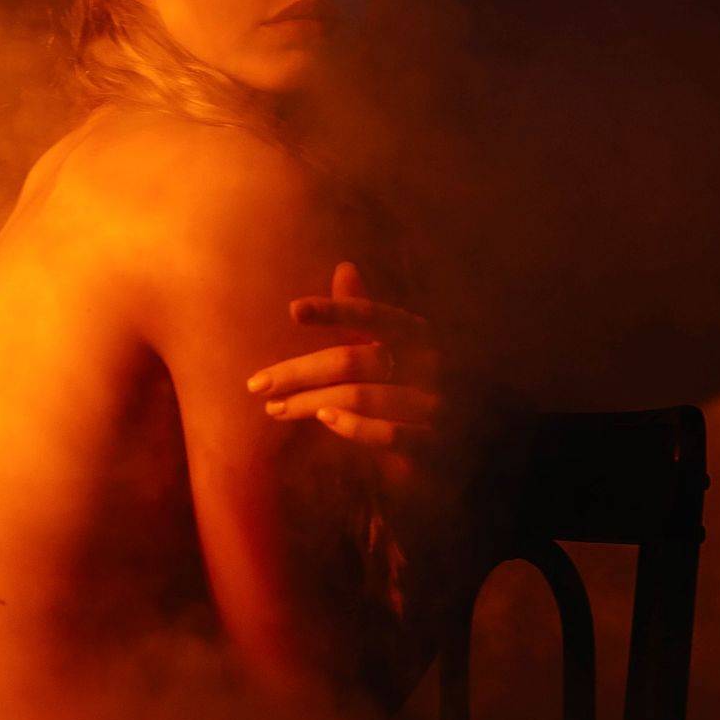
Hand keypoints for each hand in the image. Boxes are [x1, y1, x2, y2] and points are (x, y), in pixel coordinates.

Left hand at [246, 261, 441, 481]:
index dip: (335, 310)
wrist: (461, 451)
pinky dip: (353, 427)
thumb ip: (366, 314)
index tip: (293, 310)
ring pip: (359, 396)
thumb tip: (345, 267)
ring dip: (309, 402)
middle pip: (351, 359)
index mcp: (418, 335)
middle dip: (299, 371)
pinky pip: (389, 435)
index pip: (373, 314)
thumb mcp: (393, 350)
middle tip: (257, 382)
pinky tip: (324, 421)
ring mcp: (434, 406)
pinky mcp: (434, 446)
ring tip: (274, 407)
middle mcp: (430, 364)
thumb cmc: (414, 392)